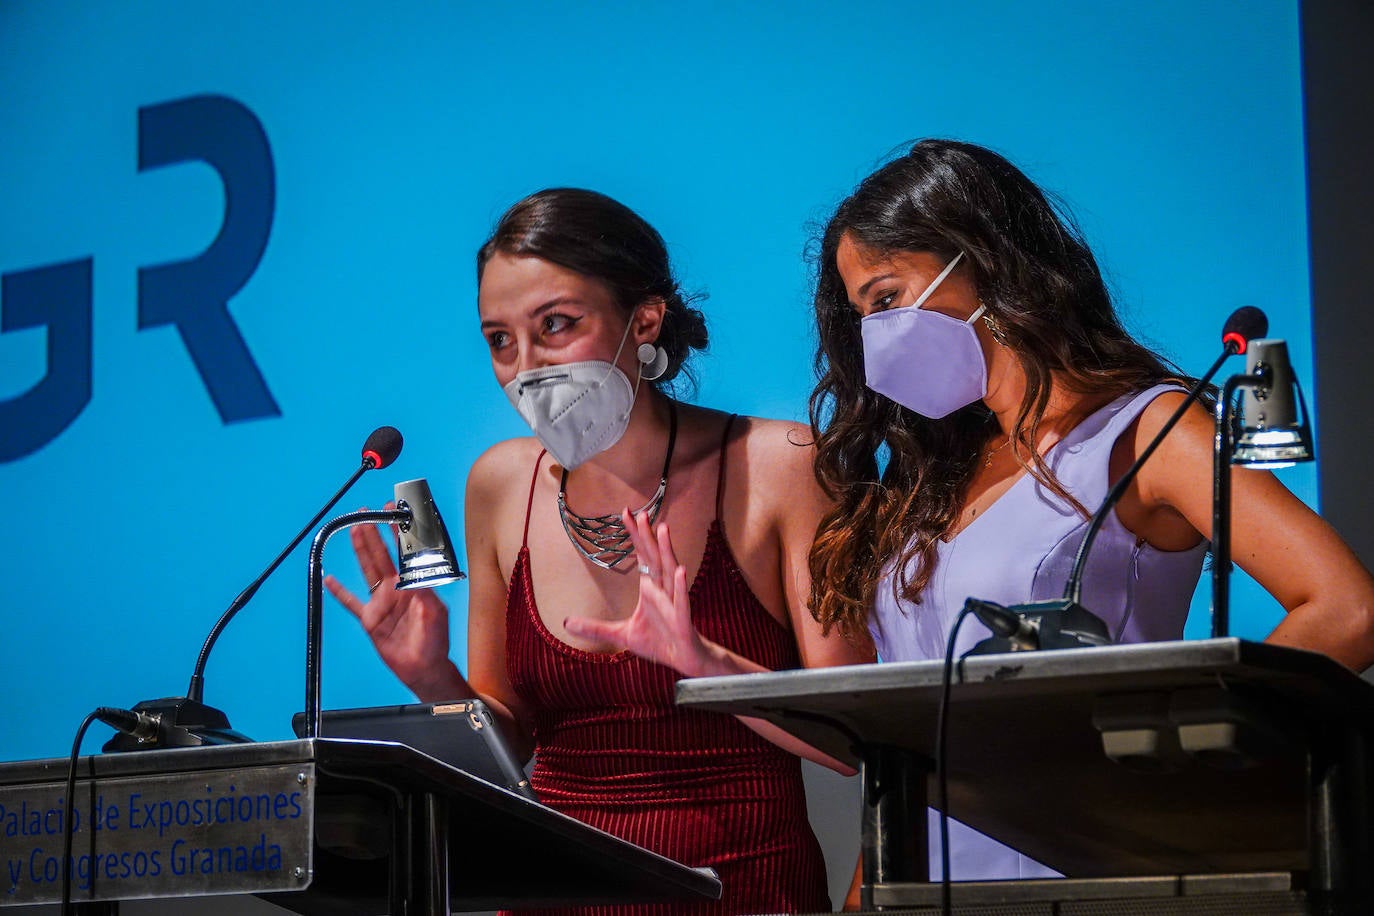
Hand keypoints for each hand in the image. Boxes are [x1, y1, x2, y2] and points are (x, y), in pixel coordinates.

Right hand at [324, 504, 453, 693]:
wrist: (424, 668)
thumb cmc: (435, 641)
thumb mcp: (433, 613)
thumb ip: (422, 592)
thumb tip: (412, 576)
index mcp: (413, 585)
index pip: (405, 554)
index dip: (399, 533)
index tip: (394, 514)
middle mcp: (396, 590)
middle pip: (381, 556)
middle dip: (375, 534)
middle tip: (366, 514)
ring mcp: (381, 603)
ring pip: (367, 570)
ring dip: (361, 550)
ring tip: (353, 530)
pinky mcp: (370, 619)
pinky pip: (351, 603)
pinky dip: (340, 592)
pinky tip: (330, 579)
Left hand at [563, 509, 712, 676]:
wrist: (684, 660)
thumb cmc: (658, 642)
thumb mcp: (622, 635)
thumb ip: (596, 628)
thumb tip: (566, 622)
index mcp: (650, 589)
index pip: (642, 557)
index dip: (634, 536)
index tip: (626, 514)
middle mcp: (663, 590)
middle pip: (654, 558)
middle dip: (647, 536)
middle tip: (640, 513)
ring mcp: (674, 603)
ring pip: (669, 572)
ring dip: (666, 550)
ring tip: (663, 529)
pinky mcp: (682, 619)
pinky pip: (681, 601)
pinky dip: (680, 586)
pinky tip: (680, 571)